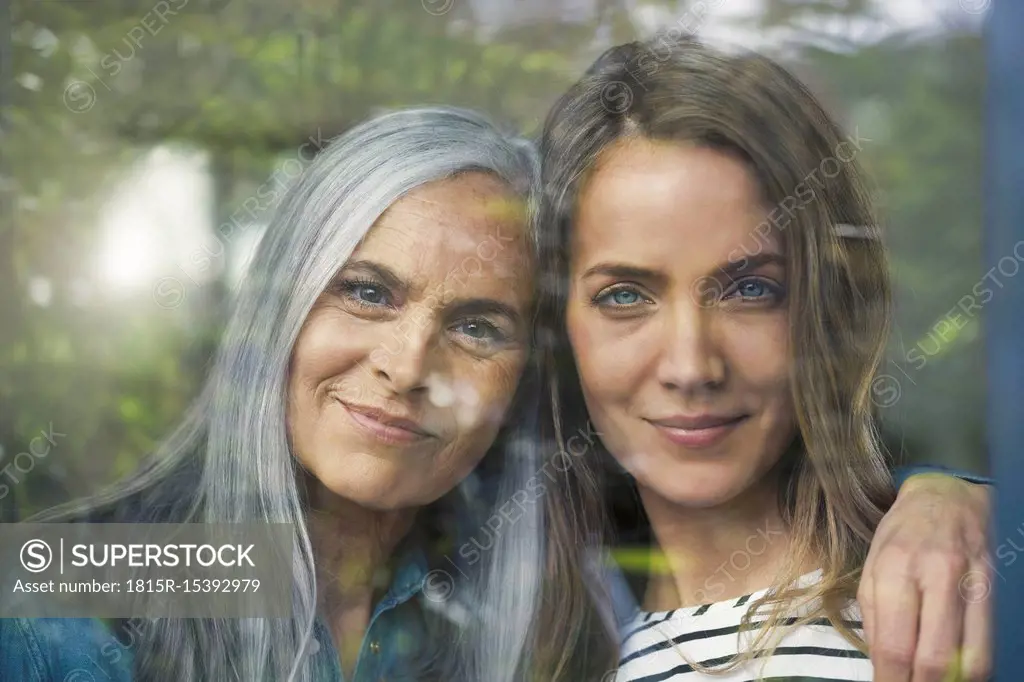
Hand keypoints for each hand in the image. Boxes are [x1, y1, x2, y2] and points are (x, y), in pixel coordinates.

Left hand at [859, 473, 991, 681]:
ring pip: (970, 657)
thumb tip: (879, 662)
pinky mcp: (993, 589)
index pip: (895, 645)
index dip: (890, 680)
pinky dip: (973, 667)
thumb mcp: (872, 565)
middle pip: (934, 657)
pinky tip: (956, 671)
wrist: (947, 498)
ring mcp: (970, 583)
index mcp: (894, 570)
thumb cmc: (902, 533)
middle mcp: (935, 576)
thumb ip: (873, 615)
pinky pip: (988, 643)